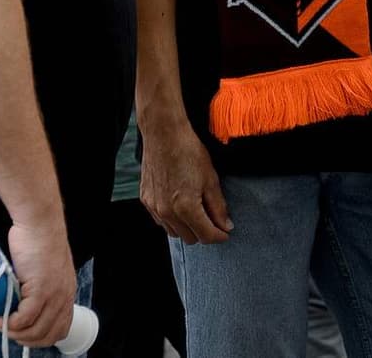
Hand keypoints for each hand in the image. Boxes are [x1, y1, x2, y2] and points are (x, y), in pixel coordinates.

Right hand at [0, 218, 75, 348]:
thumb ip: (42, 284)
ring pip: (36, 331)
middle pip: (48, 335)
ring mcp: (53, 295)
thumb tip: (22, 299)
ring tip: (2, 323)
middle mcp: (63, 297)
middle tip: (10, 331)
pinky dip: (12, 323)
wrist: (39, 222)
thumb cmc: (38, 239)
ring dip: (16, 333)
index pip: (61, 328)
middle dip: (26, 340)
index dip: (42, 338)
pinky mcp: (41, 290)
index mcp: (67, 292)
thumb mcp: (46, 268)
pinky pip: (25, 318)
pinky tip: (2, 318)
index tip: (24, 333)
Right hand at [139, 118, 231, 244]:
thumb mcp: (210, 179)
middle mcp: (167, 212)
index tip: (225, 232)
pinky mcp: (146, 200)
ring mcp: (154, 207)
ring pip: (174, 232)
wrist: (163, 133)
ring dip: (187, 228)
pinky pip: (161, 221)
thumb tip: (225, 226)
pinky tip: (180, 205)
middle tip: (212, 218)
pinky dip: (172, 219)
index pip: (206, 236)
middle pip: (190, 238)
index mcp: (186, 207)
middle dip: (204, 232)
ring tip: (196, 211)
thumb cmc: (188, 151)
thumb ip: (218, 206)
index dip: (220, 236)